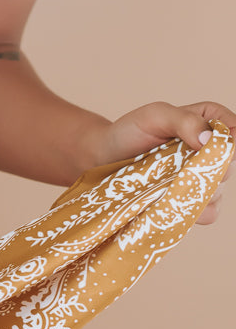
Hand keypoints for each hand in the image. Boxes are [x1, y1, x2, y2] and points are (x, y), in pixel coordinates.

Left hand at [85, 100, 234, 225]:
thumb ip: (185, 120)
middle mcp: (213, 151)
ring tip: (161, 182)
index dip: (228, 143)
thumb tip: (210, 139)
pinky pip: (207, 213)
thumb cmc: (131, 132)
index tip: (202, 147)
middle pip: (229, 165)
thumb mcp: (155, 115)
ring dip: (191, 190)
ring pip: (217, 191)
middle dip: (203, 168)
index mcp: (211, 121)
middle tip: (172, 166)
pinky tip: (166, 202)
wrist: (105, 157)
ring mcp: (204, 179)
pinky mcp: (193, 203)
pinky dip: (189, 211)